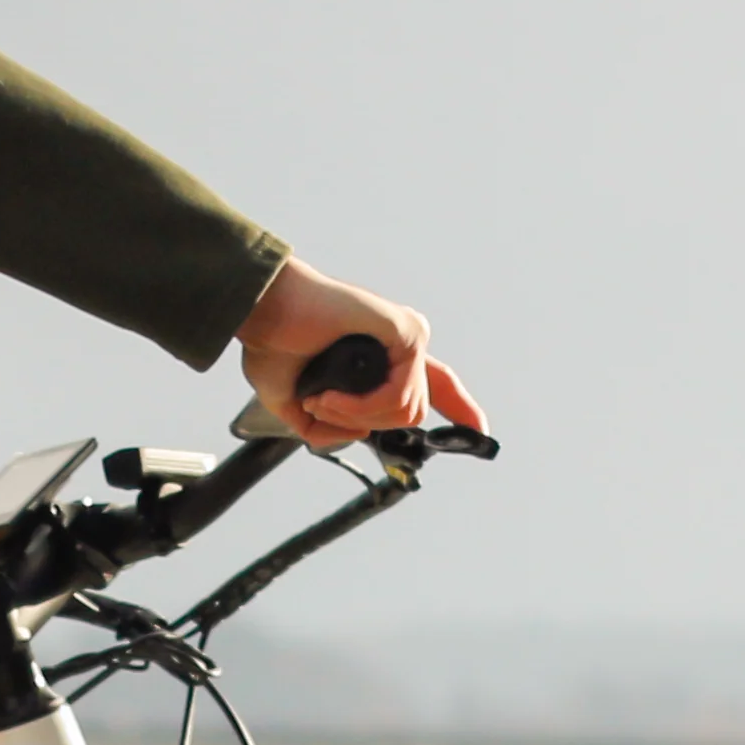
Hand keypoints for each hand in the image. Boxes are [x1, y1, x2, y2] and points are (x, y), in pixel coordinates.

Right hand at [237, 257, 484, 448]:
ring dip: (356, 416)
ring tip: (319, 399)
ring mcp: (409, 335)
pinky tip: (329, 396)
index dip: (461, 407)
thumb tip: (359, 435)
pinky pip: (401, 396)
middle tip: (321, 407)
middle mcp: (404, 344)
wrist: (262, 309)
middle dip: (364, 422)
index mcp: (385, 356)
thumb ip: (324, 426)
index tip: (482, 430)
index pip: (436, 383)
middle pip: (413, 412)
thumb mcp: (293, 402)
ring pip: (408, 410)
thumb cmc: (272, 341)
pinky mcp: (407, 331)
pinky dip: (361, 408)